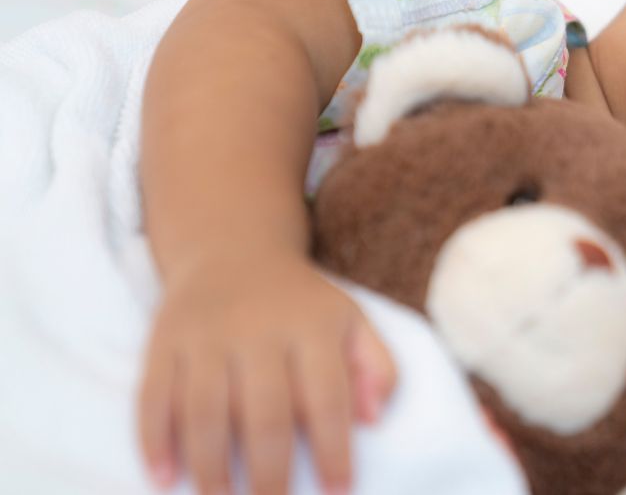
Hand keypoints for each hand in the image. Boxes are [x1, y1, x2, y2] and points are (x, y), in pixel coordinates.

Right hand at [137, 260, 396, 494]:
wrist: (233, 251)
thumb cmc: (301, 304)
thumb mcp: (351, 321)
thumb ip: (377, 367)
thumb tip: (375, 419)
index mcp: (311, 327)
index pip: (327, 396)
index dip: (334, 449)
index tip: (339, 492)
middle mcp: (257, 329)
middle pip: (263, 411)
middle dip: (270, 471)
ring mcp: (205, 335)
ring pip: (205, 409)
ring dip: (210, 465)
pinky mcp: (162, 341)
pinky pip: (152, 396)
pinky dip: (154, 440)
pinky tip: (164, 479)